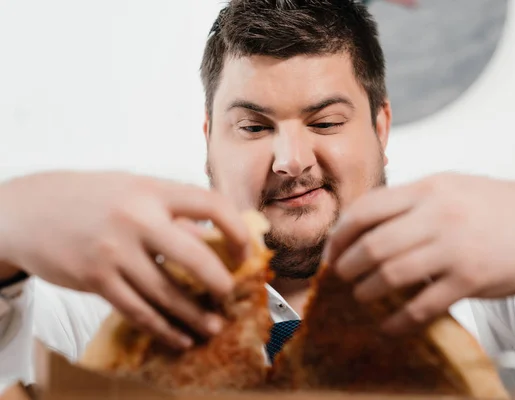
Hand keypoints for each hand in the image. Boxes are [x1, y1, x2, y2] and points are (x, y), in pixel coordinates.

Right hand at [0, 171, 249, 348]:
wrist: (29, 209)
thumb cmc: (91, 198)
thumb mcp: (133, 189)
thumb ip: (171, 212)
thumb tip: (211, 240)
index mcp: (152, 190)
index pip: (210, 203)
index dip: (236, 229)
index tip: (245, 249)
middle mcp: (136, 218)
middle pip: (195, 256)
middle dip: (220, 282)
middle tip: (229, 295)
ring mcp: (114, 250)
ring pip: (166, 292)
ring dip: (194, 315)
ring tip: (212, 327)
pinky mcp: (95, 279)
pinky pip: (137, 310)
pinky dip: (162, 328)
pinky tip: (178, 337)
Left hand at [324, 173, 514, 333]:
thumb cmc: (494, 206)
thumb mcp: (449, 187)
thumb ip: (409, 202)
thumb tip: (364, 224)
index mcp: (427, 189)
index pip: (366, 209)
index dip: (340, 234)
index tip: (331, 251)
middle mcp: (437, 215)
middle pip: (372, 244)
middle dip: (346, 265)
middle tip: (339, 276)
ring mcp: (454, 247)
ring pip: (391, 274)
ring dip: (367, 291)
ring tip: (360, 296)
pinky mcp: (471, 279)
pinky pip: (423, 306)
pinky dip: (399, 320)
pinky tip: (389, 325)